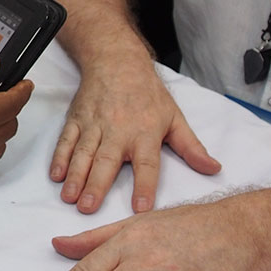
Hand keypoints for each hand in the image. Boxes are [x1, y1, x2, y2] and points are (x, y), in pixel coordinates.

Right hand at [51, 63, 218, 213]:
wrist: (117, 61)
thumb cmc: (147, 92)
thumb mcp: (174, 118)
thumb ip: (191, 147)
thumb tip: (214, 168)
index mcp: (145, 133)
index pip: (147, 164)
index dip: (144, 186)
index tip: (140, 209)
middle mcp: (118, 131)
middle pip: (107, 162)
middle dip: (96, 185)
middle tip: (88, 208)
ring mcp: (94, 125)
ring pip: (84, 154)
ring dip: (76, 176)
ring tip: (70, 198)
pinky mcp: (76, 119)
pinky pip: (67, 141)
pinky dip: (60, 158)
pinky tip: (56, 175)